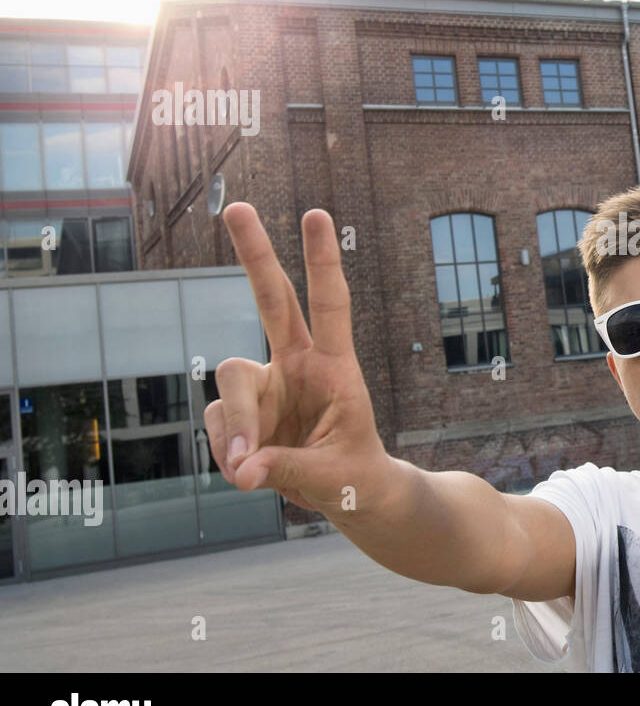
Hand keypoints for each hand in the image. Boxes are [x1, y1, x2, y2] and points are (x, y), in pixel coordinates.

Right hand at [205, 203, 392, 514]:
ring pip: (230, 381)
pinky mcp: (240, 414)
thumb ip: (288, 468)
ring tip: (248, 467)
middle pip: (271, 300)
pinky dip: (228, 452)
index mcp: (334, 366)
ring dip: (236, 424)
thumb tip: (244, 468)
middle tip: (238, 208)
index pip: (330, 305)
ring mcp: (265, 387)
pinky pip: (219, 424)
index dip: (322, 262)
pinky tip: (247, 473)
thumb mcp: (335, 476)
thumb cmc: (355, 475)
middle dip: (255, 254)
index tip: (316, 214)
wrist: (347, 496)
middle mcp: (296, 365)